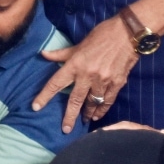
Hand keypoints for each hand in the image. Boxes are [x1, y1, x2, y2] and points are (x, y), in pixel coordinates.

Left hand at [33, 12, 141, 130]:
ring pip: (92, 102)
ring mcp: (103, 81)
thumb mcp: (79, 44)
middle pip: (75, 100)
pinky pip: (107, 101)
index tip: (36, 107)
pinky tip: (97, 115)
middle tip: (65, 129)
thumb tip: (43, 54)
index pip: (56, 83)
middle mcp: (88, 75)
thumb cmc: (102, 35)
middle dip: (69, 116)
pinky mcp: (117, 83)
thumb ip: (62, 54)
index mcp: (75, 64)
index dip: (44, 96)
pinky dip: (102, 109)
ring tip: (83, 121)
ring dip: (87, 113)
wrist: (128, 35)